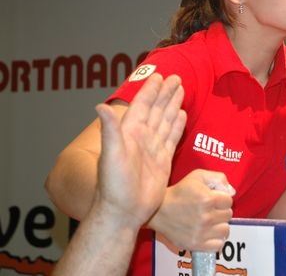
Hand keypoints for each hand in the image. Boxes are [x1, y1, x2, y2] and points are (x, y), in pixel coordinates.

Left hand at [94, 73, 186, 227]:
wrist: (124, 211)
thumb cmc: (114, 186)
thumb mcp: (111, 156)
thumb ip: (110, 130)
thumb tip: (100, 106)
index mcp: (130, 132)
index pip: (142, 105)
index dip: (151, 90)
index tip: (160, 76)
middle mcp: (142, 137)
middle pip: (157, 109)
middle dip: (166, 93)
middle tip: (177, 77)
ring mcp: (153, 148)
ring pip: (165, 120)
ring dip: (173, 104)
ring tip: (181, 90)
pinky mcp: (163, 160)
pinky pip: (172, 137)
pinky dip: (177, 125)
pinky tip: (182, 115)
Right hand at [150, 169, 234, 251]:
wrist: (159, 210)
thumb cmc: (180, 192)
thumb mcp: (198, 176)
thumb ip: (218, 178)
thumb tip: (232, 191)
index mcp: (208, 198)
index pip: (229, 201)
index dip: (222, 198)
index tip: (213, 199)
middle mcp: (206, 217)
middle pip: (228, 215)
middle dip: (221, 211)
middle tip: (210, 210)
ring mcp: (201, 232)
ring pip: (225, 230)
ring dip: (220, 225)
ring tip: (210, 222)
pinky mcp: (196, 244)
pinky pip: (218, 245)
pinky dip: (216, 240)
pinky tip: (209, 233)